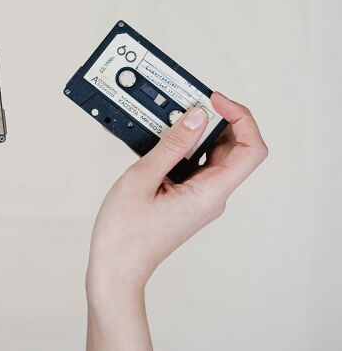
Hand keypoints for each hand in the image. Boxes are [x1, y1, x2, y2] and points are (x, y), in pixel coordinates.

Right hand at [86, 92, 267, 350]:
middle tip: (185, 103)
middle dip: (214, 119)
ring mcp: (201, 198)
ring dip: (196, 132)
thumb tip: (196, 116)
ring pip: (214, 155)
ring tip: (167, 119)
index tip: (214, 100)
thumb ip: (172, 144)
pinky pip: (196, 165)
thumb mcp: (143, 178)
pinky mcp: (188, 199)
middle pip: (234, 148)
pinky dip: (182, 147)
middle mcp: (212, 196)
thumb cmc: (125, 232)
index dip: (240, 118)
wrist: (116, 267)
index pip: (251, 149)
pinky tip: (159, 140)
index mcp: (210, 194)